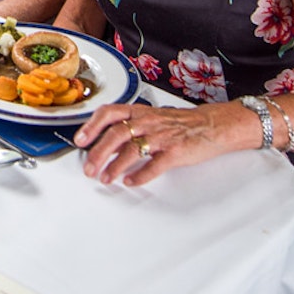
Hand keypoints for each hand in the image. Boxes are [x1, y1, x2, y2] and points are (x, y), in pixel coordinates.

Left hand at [73, 102, 238, 185]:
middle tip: (89, 168)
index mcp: (139, 112)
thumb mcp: (150, 120)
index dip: (92, 126)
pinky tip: (130, 181)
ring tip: (106, 178)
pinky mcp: (176, 152)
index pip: (109, 113)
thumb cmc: (180, 123)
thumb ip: (127, 131)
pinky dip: (140, 175)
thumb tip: (103, 147)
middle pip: (116, 134)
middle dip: (98, 152)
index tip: (79, 140)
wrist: (213, 125)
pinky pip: (154, 165)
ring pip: (132, 150)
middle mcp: (148, 121)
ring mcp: (162, 136)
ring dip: (115, 166)